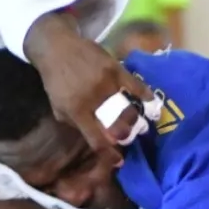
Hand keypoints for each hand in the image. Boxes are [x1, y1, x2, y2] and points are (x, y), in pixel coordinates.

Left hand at [24, 12, 152, 154]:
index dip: (109, 154)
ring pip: (128, 109)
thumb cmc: (56, 80)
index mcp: (77, 111)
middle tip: (128, 137)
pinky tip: (152, 103)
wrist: (56, 47)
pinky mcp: (115, 68)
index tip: (119, 161)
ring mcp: (106, 83)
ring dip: (134, 119)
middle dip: (125, 135)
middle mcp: (93, 99)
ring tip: (138, 123)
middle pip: (118, 126)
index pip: (97, 140)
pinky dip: (146, 95)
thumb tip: (96, 137)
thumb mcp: (58, 107)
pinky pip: (136, 85)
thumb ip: (76, 124)